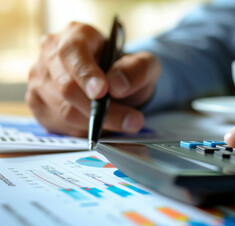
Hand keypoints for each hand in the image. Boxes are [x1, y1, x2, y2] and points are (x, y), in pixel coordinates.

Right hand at [26, 22, 160, 136]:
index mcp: (76, 34)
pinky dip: (85, 130)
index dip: (86, 74)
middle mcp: (51, 54)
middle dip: (99, 110)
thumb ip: (136, 70)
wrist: (116, 84)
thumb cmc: (125, 69)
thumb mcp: (144, 64)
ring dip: (97, 123)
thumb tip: (117, 85)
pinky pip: (59, 125)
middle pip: (66, 87)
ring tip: (125, 124)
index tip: (102, 92)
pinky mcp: (38, 103)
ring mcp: (40, 79)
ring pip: (63, 110)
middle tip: (132, 121)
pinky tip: (102, 125)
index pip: (72, 52)